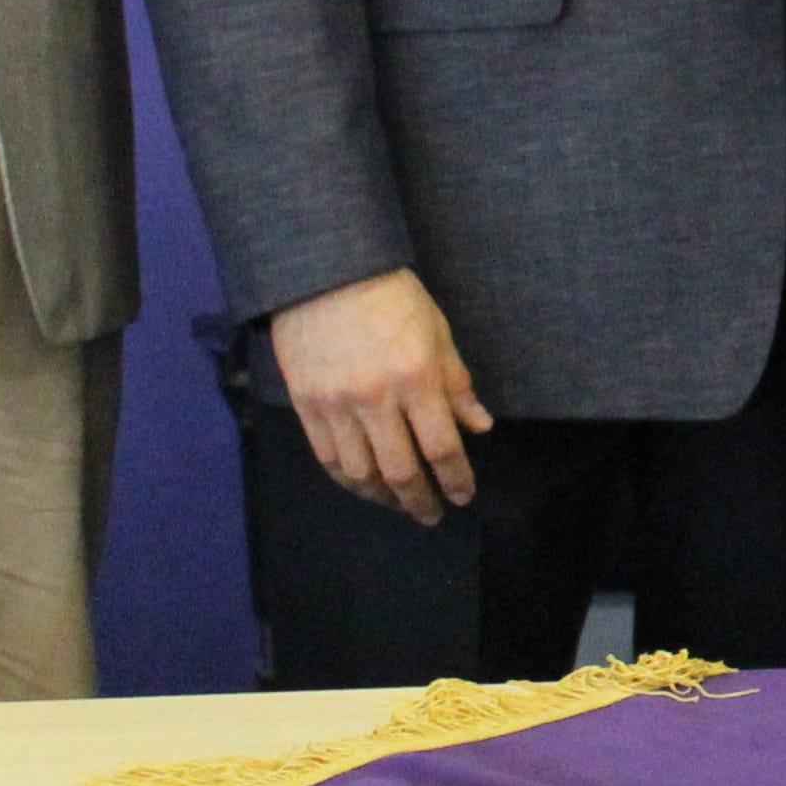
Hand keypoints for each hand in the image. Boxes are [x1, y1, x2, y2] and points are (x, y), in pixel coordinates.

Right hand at [270, 268, 496, 523]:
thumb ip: (456, 384)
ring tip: (398, 503)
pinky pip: (328, 458)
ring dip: (383, 497)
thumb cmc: (391, 297)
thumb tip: (479, 427)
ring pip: (361, 473)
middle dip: (420, 500)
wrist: (325, 272)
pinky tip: (363, 485)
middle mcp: (376, 398)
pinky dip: (348, 480)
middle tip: (431, 514)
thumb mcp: (437, 332)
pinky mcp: (306, 405)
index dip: (456, 479)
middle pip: (401, 470)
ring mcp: (336, 404)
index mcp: (416, 378)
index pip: (442, 447)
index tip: (463, 496)